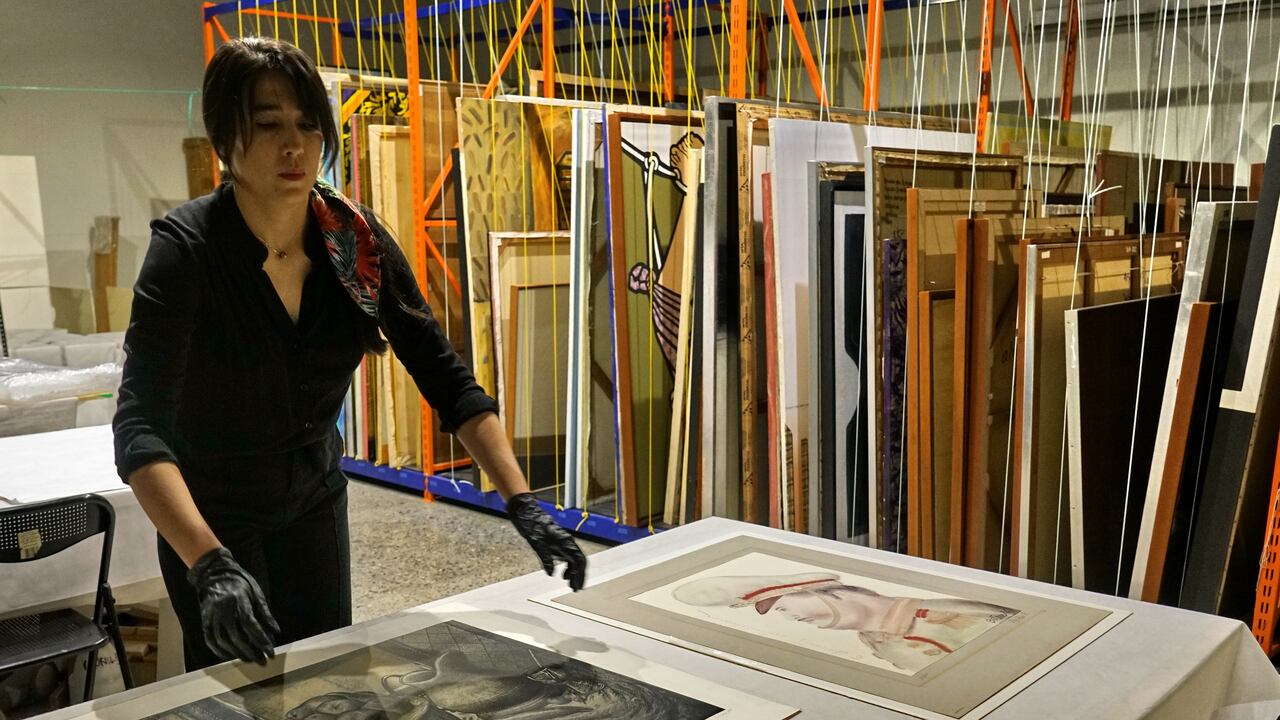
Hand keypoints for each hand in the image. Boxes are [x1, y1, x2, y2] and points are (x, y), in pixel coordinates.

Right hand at [186, 547, 280, 664]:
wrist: (214, 575)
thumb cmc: (240, 583)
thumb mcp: (256, 593)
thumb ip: (265, 613)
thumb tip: (276, 632)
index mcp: (238, 599)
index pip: (251, 624)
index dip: (261, 639)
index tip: (270, 651)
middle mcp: (223, 609)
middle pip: (237, 635)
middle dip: (251, 651)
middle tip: (262, 660)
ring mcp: (211, 615)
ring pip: (223, 641)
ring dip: (238, 653)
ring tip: (250, 659)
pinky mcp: (204, 621)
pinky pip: (211, 641)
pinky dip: (222, 651)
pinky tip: (233, 655)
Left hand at [506, 493, 587, 590]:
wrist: (528, 513)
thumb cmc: (533, 525)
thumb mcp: (537, 543)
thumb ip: (545, 558)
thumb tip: (551, 573)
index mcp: (565, 541)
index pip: (579, 560)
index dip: (579, 574)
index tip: (576, 586)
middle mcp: (567, 542)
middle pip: (579, 561)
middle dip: (579, 576)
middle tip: (575, 589)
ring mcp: (564, 542)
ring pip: (575, 560)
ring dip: (574, 573)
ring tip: (570, 584)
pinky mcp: (558, 544)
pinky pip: (568, 557)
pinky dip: (568, 568)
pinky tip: (562, 575)